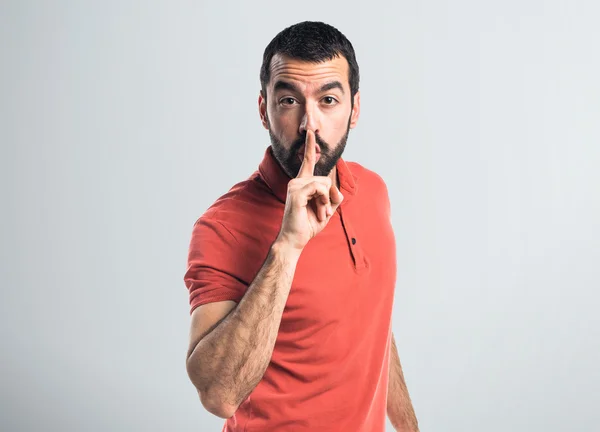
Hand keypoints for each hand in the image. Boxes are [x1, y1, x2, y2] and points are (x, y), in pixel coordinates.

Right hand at [275, 130, 343, 251]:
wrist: (295, 239)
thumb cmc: (308, 224)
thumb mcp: (327, 208)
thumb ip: (334, 196)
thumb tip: (336, 188)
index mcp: (302, 183)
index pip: (307, 160)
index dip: (310, 145)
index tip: (310, 131)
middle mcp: (296, 181)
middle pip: (326, 178)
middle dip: (330, 197)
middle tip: (323, 212)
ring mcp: (295, 186)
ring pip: (324, 183)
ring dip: (327, 201)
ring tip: (320, 213)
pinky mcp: (296, 192)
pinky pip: (319, 188)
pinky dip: (323, 200)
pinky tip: (319, 211)